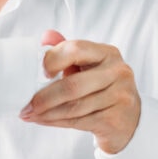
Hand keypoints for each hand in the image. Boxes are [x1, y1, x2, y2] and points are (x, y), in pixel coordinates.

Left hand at [19, 29, 140, 153]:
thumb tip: (46, 36)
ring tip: (29, 114)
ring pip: (74, 107)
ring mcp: (120, 97)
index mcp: (108, 53)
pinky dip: (56, 122)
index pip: (76, 49)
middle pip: (73, 85)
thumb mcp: (88, 66)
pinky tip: (43, 121)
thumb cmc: (102, 88)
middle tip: (27, 104)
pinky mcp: (116, 120)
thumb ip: (67, 50)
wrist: (130, 119)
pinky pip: (79, 121)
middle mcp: (118, 72)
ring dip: (47, 113)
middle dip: (45, 97)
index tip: (39, 72)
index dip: (53, 60)